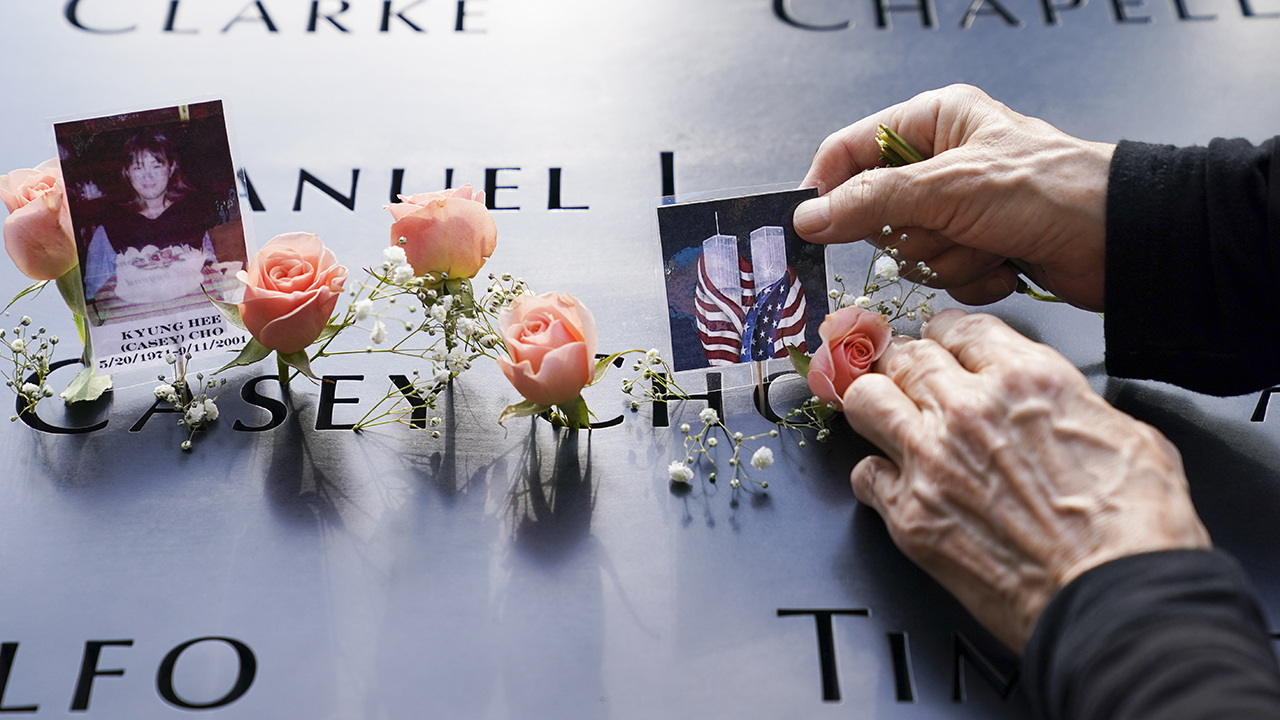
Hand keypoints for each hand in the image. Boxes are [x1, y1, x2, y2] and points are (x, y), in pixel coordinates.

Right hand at [794, 84, 1113, 310]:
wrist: (1121, 240)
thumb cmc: (1051, 189)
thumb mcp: (949, 187)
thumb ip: (871, 201)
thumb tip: (810, 216)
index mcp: (934, 121)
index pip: (850, 150)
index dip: (829, 188)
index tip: (814, 226)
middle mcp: (942, 162)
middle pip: (876, 212)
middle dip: (914, 233)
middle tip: (947, 228)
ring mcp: (960, 209)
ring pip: (909, 251)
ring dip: (948, 259)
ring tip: (990, 244)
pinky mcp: (978, 248)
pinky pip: (942, 275)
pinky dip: (972, 277)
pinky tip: (1005, 262)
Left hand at [842, 310, 1209, 650]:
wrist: (1115, 598)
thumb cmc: (1135, 527)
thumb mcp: (1126, 432)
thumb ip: (1071, 405)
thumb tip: (1059, 408)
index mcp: (1025, 379)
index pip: (958, 327)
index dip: (948, 334)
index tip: (944, 344)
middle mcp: (967, 410)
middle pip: (904, 356)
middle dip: (904, 361)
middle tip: (906, 373)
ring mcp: (930, 461)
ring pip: (865, 400)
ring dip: (875, 404)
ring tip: (886, 414)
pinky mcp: (909, 515)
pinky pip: (864, 475)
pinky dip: (876, 475)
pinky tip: (893, 481)